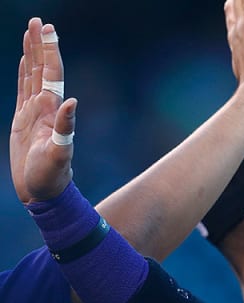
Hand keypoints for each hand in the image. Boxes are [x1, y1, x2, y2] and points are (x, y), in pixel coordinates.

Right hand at [9, 18, 76, 202]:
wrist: (44, 192)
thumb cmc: (52, 176)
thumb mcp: (59, 153)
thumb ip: (65, 128)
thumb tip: (72, 102)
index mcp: (53, 111)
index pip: (51, 74)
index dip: (49, 51)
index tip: (48, 29)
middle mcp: (46, 107)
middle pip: (42, 69)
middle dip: (40, 45)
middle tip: (38, 21)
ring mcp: (35, 112)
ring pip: (33, 75)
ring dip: (32, 54)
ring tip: (31, 32)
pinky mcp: (24, 120)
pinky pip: (23, 89)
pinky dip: (25, 73)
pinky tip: (26, 61)